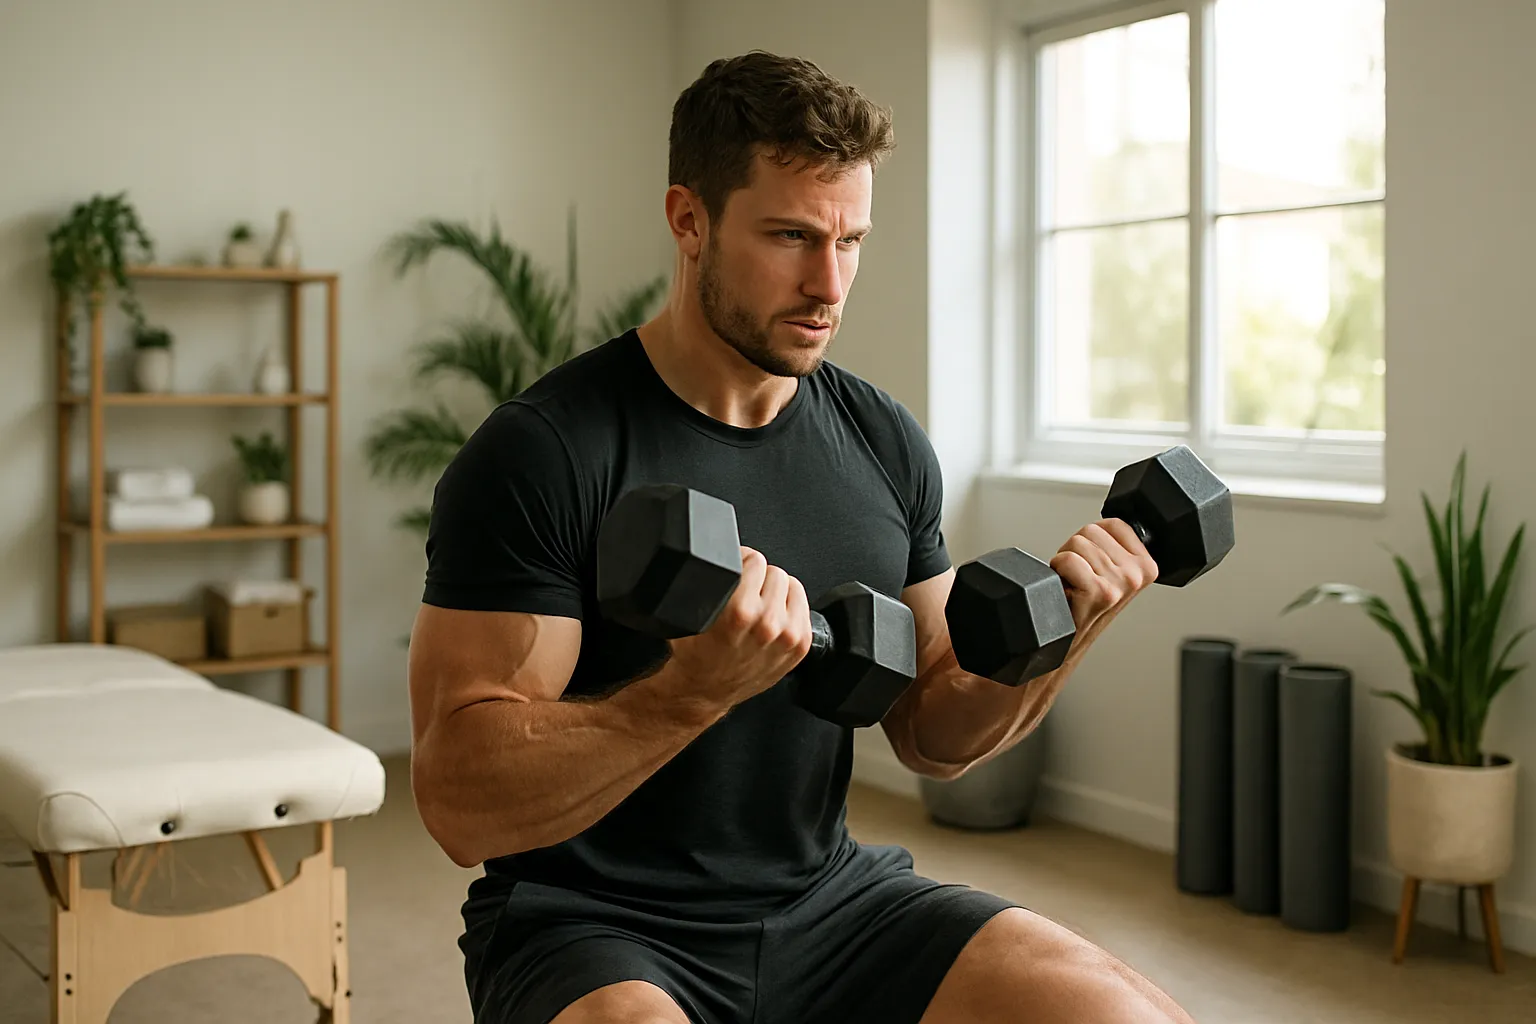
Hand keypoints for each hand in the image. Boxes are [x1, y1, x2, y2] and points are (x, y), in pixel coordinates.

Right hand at [666, 546, 813, 707]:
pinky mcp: (800, 646)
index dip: (742, 561)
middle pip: (774, 571)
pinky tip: (772, 618)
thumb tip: (724, 554)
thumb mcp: (692, 611)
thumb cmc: (696, 654)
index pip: (755, 560)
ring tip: (759, 604)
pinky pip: (803, 606)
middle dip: (758, 578)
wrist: (704, 689)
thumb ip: (710, 581)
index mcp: (739, 612)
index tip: (738, 568)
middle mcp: (767, 624)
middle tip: (745, 591)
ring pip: (791, 586)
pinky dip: (789, 608)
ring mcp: (787, 636)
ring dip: (776, 591)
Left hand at [1049, 519, 1157, 636]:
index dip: (1092, 539)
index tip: (1092, 563)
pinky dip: (1058, 570)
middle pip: (1092, 530)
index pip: (1114, 523)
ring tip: (1074, 584)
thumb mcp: (1112, 573)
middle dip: (1076, 550)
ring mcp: (1121, 584)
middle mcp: (1137, 575)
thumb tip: (1105, 523)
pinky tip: (1068, 589)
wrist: (1069, 641)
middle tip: (1079, 576)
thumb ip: (1115, 547)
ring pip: (1077, 543)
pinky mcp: (1100, 592)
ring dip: (1066, 562)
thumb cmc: (1084, 606)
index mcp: (1146, 566)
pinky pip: (1068, 560)